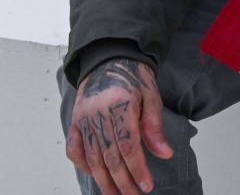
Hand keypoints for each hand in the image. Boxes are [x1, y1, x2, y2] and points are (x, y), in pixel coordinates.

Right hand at [66, 58, 172, 194]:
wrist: (110, 56)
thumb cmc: (133, 76)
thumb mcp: (151, 95)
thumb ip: (155, 126)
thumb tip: (165, 154)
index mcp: (120, 104)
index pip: (128, 145)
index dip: (137, 168)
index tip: (146, 185)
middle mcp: (98, 113)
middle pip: (110, 156)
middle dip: (123, 181)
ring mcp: (84, 117)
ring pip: (92, 157)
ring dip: (104, 180)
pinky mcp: (75, 119)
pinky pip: (74, 148)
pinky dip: (83, 165)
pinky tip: (94, 175)